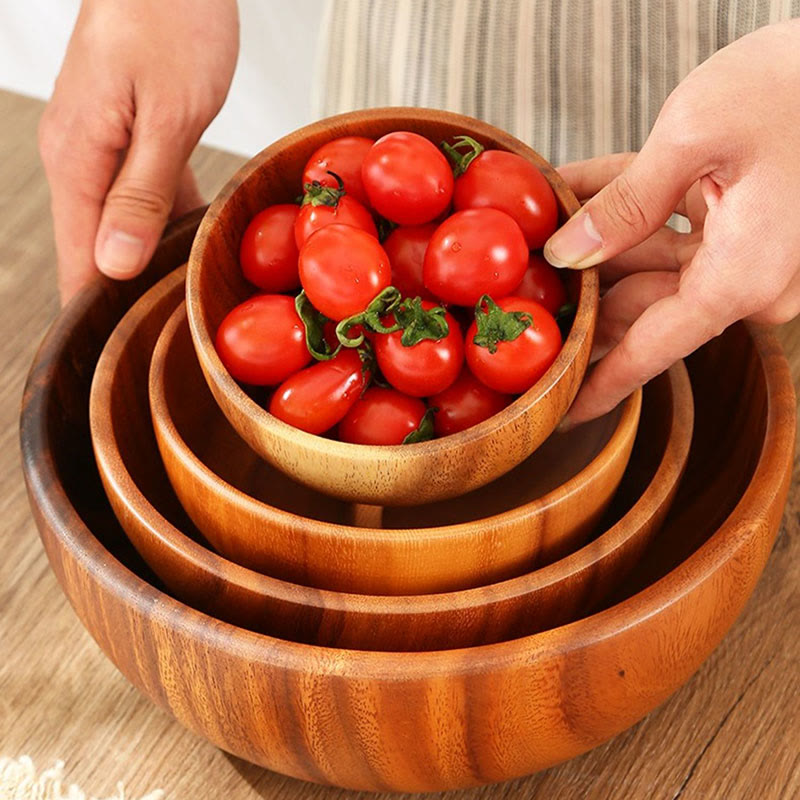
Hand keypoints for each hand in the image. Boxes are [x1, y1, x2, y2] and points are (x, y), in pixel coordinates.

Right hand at [39, 0, 238, 304]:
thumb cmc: (170, 21)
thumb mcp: (167, 115)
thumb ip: (139, 193)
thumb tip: (112, 263)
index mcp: (78, 163)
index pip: (79, 262)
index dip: (101, 313)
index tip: (127, 357)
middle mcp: (78, 161)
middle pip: (97, 251)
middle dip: (131, 294)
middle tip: (174, 334)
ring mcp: (100, 150)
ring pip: (122, 226)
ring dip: (153, 259)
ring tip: (190, 296)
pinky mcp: (125, 138)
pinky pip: (142, 196)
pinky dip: (167, 220)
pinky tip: (196, 237)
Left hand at [543, 19, 799, 425]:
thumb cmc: (798, 84)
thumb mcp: (695, 138)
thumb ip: (625, 205)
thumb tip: (568, 254)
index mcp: (742, 279)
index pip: (652, 352)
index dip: (599, 383)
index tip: (561, 409)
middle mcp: (752, 280)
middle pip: (643, 306)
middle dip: (581, 287)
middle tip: (523, 281)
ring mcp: (754, 254)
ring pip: (652, 264)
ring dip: (595, 239)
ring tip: (538, 220)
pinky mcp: (751, 224)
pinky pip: (675, 227)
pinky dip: (628, 207)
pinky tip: (574, 189)